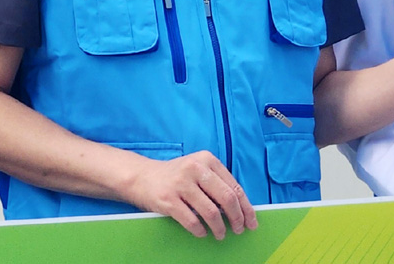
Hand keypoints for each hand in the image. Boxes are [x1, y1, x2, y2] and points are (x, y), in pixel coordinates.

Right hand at [123, 150, 256, 238]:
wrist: (141, 177)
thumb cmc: (176, 176)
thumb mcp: (198, 169)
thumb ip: (217, 182)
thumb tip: (240, 207)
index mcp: (208, 160)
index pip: (234, 186)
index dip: (246, 206)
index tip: (252, 220)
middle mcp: (196, 169)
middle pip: (226, 198)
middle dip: (237, 217)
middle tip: (239, 229)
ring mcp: (181, 184)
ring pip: (211, 212)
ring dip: (219, 228)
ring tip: (221, 234)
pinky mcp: (168, 200)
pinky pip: (191, 220)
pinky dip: (200, 230)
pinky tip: (203, 233)